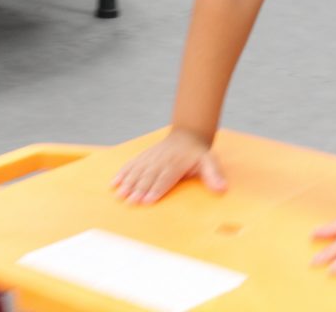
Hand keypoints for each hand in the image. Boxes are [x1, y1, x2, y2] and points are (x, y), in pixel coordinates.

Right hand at [111, 129, 226, 203]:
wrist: (187, 134)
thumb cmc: (198, 154)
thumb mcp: (210, 162)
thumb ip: (214, 175)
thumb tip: (222, 189)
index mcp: (177, 163)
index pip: (165, 178)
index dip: (156, 189)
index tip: (147, 200)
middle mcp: (161, 160)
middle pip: (148, 176)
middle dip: (138, 189)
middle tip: (130, 201)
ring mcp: (151, 157)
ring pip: (138, 171)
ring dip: (128, 183)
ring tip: (119, 194)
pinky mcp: (144, 157)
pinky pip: (132, 164)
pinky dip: (122, 173)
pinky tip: (114, 182)